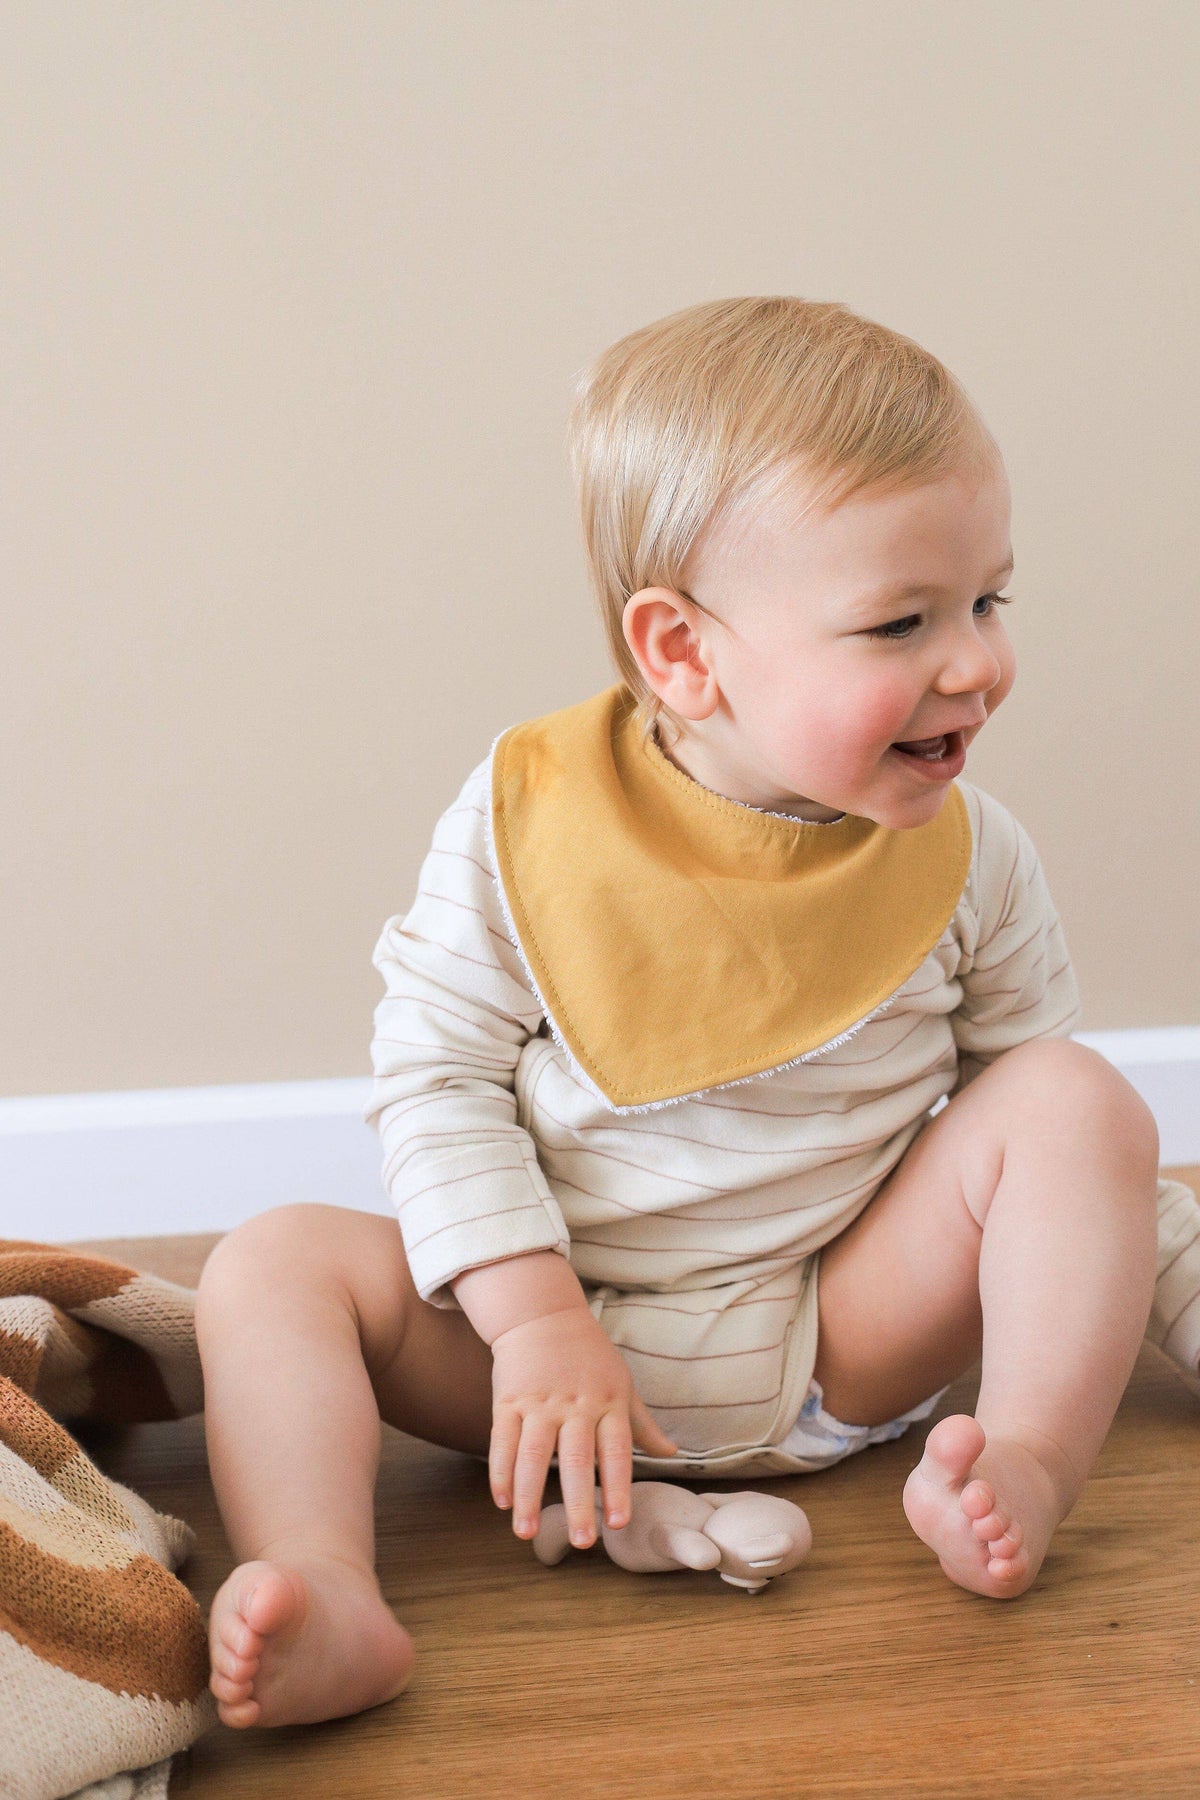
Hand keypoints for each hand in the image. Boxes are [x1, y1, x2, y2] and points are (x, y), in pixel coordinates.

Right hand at [488, 1305, 677, 1546]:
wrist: (541, 1313)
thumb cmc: (589, 1354)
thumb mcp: (622, 1383)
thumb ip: (642, 1424)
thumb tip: (672, 1454)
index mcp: (608, 1402)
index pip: (617, 1451)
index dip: (619, 1487)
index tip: (620, 1523)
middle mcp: (575, 1404)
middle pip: (577, 1459)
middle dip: (578, 1503)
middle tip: (581, 1542)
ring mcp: (540, 1402)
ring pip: (535, 1454)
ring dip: (530, 1495)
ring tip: (526, 1533)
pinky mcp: (508, 1399)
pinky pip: (503, 1441)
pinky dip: (501, 1472)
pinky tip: (503, 1502)